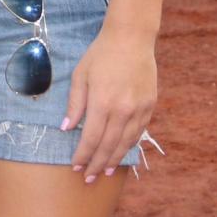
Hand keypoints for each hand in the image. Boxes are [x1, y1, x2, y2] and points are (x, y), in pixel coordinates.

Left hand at [62, 25, 155, 181]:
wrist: (131, 38)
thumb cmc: (100, 54)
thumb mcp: (80, 74)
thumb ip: (75, 104)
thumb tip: (66, 128)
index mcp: (102, 101)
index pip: (90, 138)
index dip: (83, 155)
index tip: (76, 166)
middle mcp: (122, 110)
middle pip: (108, 146)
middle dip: (97, 164)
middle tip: (88, 178)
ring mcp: (138, 109)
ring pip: (125, 143)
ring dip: (114, 160)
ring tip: (105, 171)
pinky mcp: (150, 106)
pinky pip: (138, 132)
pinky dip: (128, 145)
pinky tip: (121, 152)